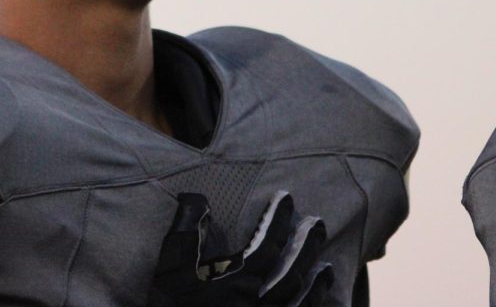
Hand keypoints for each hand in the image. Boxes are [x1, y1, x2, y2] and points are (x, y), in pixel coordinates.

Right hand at [147, 191, 333, 306]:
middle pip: (293, 271)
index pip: (268, 244)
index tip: (287, 198)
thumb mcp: (169, 266)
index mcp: (236, 280)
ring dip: (316, 283)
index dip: (280, 219)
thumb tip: (198, 199)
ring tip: (326, 266)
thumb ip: (184, 230)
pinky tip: (314, 303)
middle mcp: (256, 303)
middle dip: (308, 245)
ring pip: (300, 302)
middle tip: (319, 223)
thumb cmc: (170, 305)